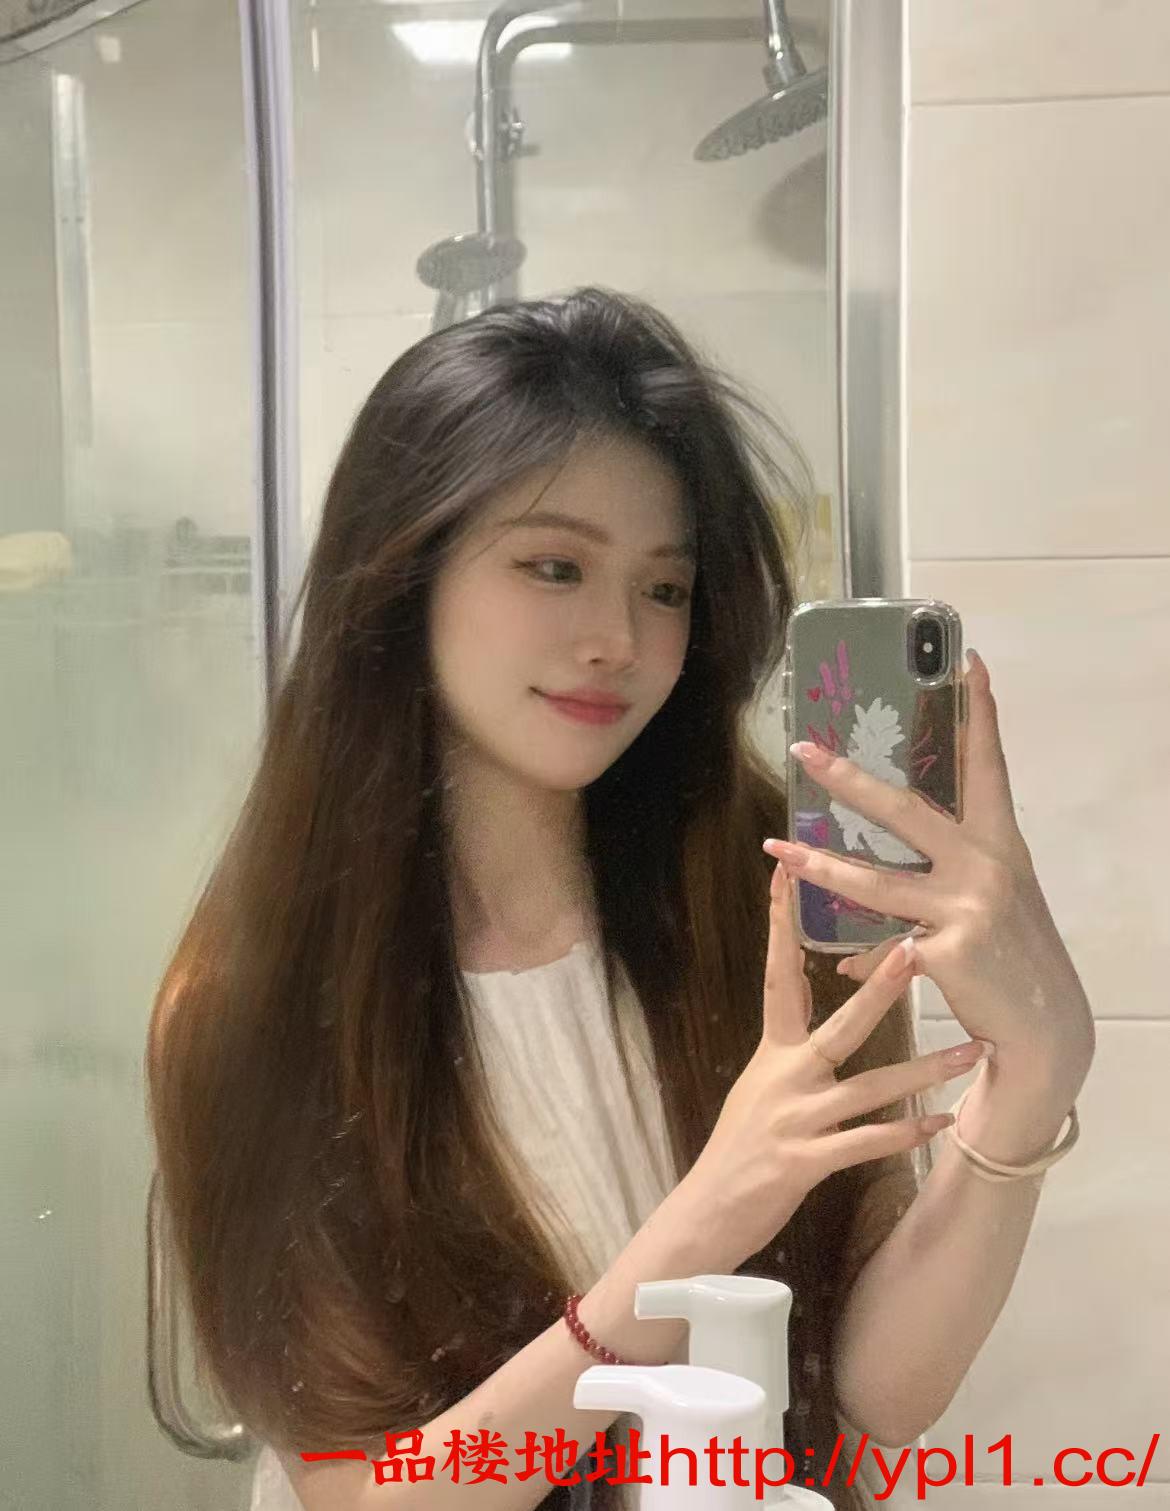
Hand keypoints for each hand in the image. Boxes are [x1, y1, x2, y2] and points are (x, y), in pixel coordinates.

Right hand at [681, 862, 987, 1269]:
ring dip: (925, 1069)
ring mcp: (796, 1120)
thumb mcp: (757, 1084)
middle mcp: (785, 1078)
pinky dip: (907, 1130)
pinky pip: (868, 1142)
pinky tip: (943, 1121)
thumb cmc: (738, 1149)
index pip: (778, 977)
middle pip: (841, 1025)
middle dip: (881, 988)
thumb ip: (788, 1043)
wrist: (707, 1212)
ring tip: (971, 1053)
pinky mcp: (806, 1162)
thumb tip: (805, 992)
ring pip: (871, 1087)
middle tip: (918, 951)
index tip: (786, 876)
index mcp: (772, 1052)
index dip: (781, 925)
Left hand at [765, 650, 1094, 1081]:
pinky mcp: (949, 949)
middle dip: (848, 779)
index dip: (979, 714)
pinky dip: (860, 960)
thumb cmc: (1010, 958)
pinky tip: (841, 968)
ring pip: (875, 881)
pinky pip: (883, 947)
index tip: (969, 662)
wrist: (1041, 1031)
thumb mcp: (989, 903)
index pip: (988, 766)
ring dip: (818, 865)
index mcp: (1000, 844)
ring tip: (775, 850)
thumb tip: (883, 866)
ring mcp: (968, 906)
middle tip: (805, 750)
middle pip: (905, 810)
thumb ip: (942, 881)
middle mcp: (987, 865)